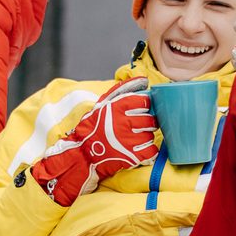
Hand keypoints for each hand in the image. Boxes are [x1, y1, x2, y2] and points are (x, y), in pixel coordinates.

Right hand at [28, 78, 157, 206]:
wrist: (83, 152)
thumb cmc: (93, 126)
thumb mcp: (103, 103)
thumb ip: (122, 89)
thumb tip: (143, 80)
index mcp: (118, 107)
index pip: (145, 102)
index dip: (144, 106)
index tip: (140, 110)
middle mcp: (124, 123)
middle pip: (150, 119)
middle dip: (147, 122)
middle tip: (139, 125)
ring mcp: (129, 140)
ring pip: (150, 135)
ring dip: (145, 136)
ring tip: (135, 137)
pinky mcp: (131, 156)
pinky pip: (151, 150)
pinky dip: (149, 149)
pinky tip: (140, 147)